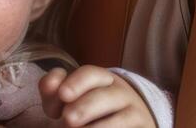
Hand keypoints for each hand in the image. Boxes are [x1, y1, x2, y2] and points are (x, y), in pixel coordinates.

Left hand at [40, 66, 156, 127]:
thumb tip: (52, 84)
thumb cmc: (89, 110)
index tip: (63, 95)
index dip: (76, 82)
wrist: (128, 122)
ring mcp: (134, 112)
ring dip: (98, 127)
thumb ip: (54, 90)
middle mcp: (120, 93)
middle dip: (84, 107)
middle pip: (104, 96)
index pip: (90, 74)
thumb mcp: (70, 98)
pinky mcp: (143, 127)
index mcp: (101, 79)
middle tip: (68, 119)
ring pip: (121, 118)